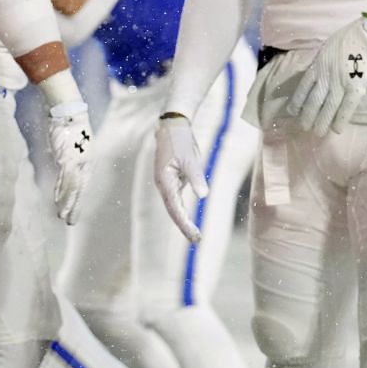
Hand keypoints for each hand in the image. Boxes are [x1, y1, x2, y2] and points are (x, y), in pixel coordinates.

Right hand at [46, 98, 92, 224]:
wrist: (69, 112)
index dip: (78, 199)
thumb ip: (70, 157)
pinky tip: (57, 202)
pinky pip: (65, 180)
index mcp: (88, 161)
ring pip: (72, 188)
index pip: (83, 185)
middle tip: (71, 222)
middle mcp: (85, 164)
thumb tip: (64, 165)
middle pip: (80, 190)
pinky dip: (61, 192)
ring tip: (63, 217)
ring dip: (67, 204)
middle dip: (74, 207)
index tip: (74, 210)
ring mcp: (76, 163)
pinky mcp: (67, 160)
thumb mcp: (74, 143)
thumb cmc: (71, 125)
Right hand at [154, 113, 206, 243]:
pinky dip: (182, 211)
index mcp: (164, 181)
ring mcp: (167, 183)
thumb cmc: (180, 141)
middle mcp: (163, 185)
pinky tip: (189, 221)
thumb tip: (203, 196)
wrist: (172, 127)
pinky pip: (176, 200)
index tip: (194, 235)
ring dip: (183, 221)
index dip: (184, 223)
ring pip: (173, 206)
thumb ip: (196, 177)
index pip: (174, 207)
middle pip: (172, 210)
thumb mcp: (191, 158)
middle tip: (196, 240)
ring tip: (194, 235)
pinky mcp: (172, 180)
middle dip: (183, 226)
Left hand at [284, 11, 366, 135]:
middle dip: (307, 116)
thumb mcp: (326, 48)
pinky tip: (336, 129)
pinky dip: (341, 119)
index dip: (297, 102)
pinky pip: (347, 107)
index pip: (303, 88)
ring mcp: (341, 83)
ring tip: (317, 132)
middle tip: (303, 128)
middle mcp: (326, 76)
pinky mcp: (357, 87)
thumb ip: (320, 63)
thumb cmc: (350, 38)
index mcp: (317, 65)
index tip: (292, 112)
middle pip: (313, 100)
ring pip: (328, 107)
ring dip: (321, 121)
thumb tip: (315, 74)